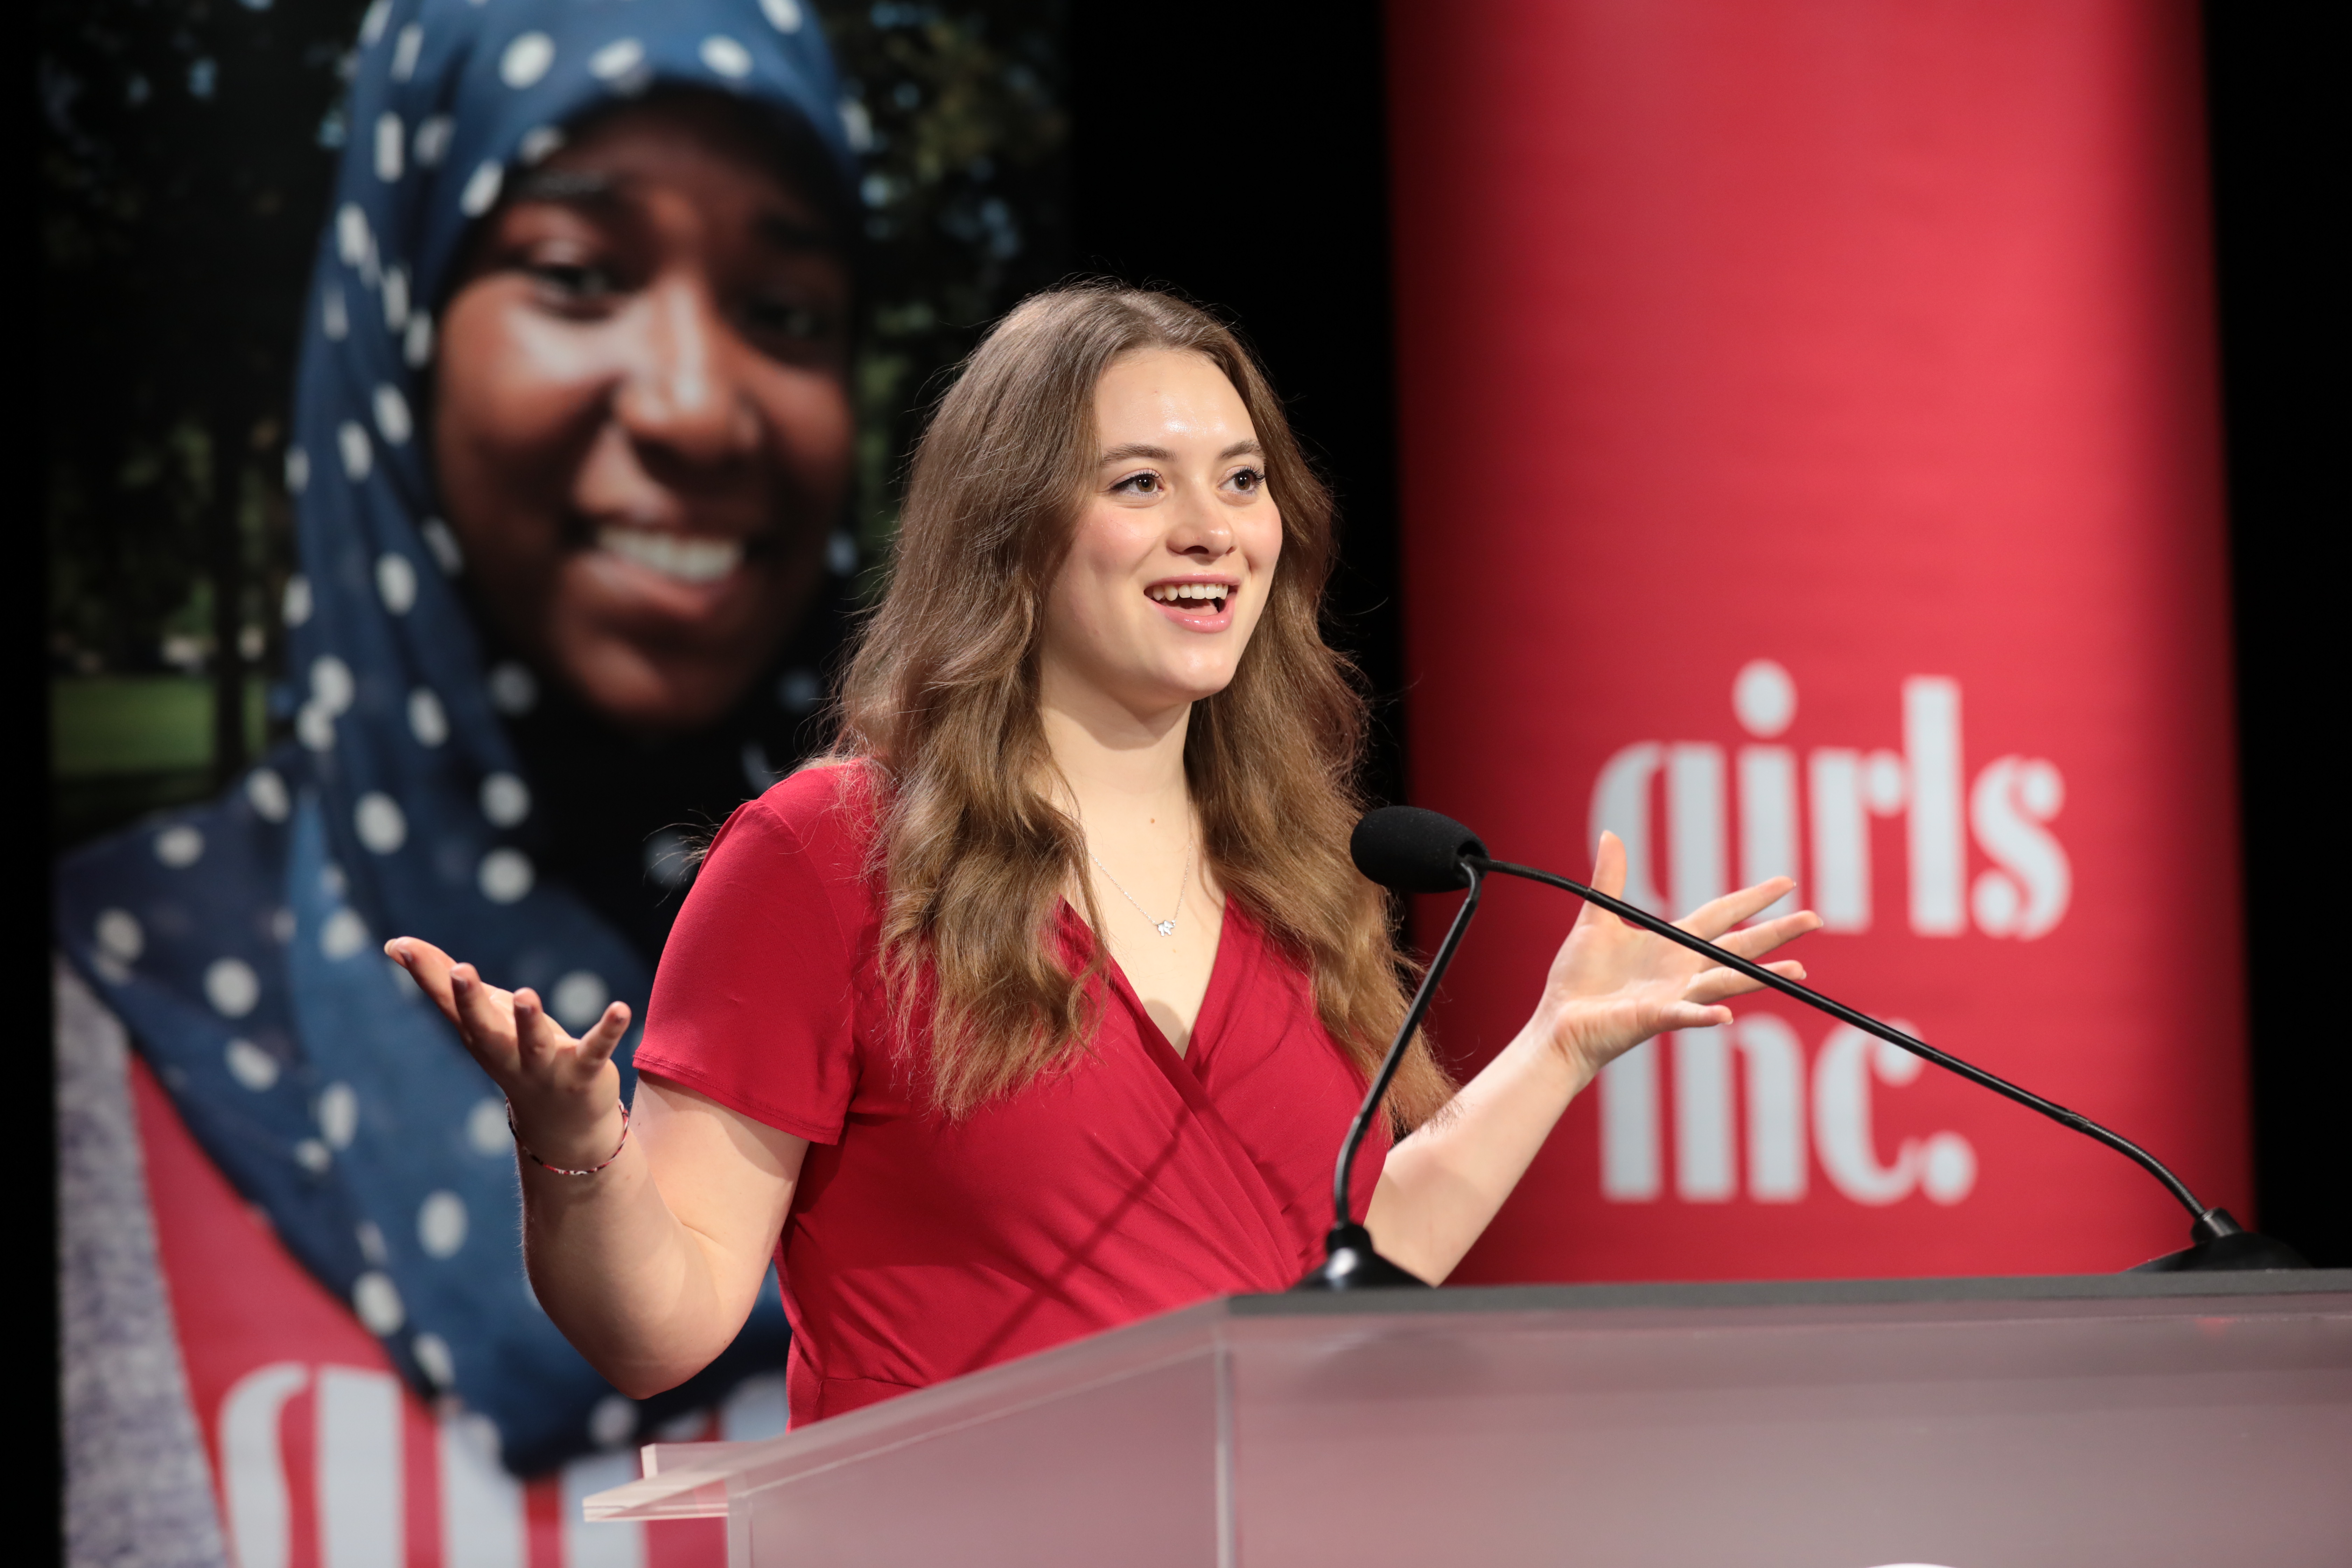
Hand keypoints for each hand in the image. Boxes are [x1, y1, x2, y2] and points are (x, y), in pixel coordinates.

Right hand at [387, 936, 631, 1168]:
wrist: (561, 1123)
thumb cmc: (515, 1051)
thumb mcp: (483, 1015)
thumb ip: (444, 981)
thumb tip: (396, 944)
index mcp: (479, 1035)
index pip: (447, 1003)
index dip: (426, 975)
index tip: (402, 946)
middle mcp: (505, 1052)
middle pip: (483, 1026)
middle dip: (470, 1000)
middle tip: (460, 969)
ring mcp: (543, 1066)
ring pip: (533, 1042)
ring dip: (528, 1020)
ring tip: (524, 993)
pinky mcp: (583, 1072)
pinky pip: (595, 1050)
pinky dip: (607, 1030)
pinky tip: (621, 1008)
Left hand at [1527, 833, 1820, 1085]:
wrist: (1560, 1021)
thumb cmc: (1579, 978)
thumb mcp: (1596, 919)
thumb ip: (1609, 880)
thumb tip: (1610, 835)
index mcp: (1672, 944)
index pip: (1722, 916)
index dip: (1752, 899)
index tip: (1786, 884)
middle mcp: (1682, 970)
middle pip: (1738, 947)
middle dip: (1776, 933)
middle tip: (1814, 919)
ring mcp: (1674, 996)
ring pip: (1725, 982)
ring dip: (1760, 977)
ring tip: (1798, 968)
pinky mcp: (1653, 1018)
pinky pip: (1684, 1016)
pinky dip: (1704, 1016)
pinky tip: (1726, 1016)